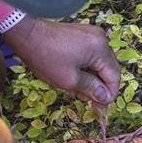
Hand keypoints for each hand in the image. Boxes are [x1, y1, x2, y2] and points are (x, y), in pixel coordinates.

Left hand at [3, 17, 119, 105]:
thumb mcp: (70, 80)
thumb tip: (105, 97)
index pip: (114, 76)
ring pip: (99, 63)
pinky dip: (86, 68)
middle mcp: (100, 39)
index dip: (109, 94)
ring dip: (92, 78)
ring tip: (78, 91)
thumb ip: (91, 89)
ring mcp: (91, 34)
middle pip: (109, 68)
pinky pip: (91, 55)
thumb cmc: (46, 58)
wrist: (27, 34)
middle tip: (90, 102)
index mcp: (100, 48)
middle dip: (100, 86)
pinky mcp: (82, 34)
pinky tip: (75, 78)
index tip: (100, 107)